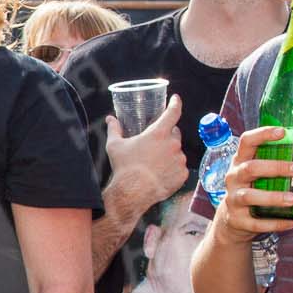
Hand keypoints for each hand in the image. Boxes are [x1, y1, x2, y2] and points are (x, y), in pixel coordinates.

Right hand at [104, 96, 187, 214]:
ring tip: (154, 165)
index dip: (175, 103)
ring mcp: (179, 160)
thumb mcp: (115, 146)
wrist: (132, 193)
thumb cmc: (124, 168)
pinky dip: (172, 170)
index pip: (173, 112)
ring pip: (177, 152)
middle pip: (175, 134)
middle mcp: (172, 144)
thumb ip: (114, 129)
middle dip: (167, 136)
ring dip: (169, 154)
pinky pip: (180, 168)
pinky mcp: (182, 174)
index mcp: (158, 133)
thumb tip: (110, 119)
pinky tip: (160, 175)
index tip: (176, 99)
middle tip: (154, 145)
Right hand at [213, 126, 292, 245]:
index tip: (283, 132)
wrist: (233, 220)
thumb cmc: (256, 189)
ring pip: (249, 196)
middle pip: (250, 168)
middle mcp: (234, 178)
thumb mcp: (268, 177)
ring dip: (272, 197)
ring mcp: (233, 199)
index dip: (263, 134)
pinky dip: (274, 223)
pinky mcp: (237, 220)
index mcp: (242, 161)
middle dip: (275, 167)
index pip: (247, 141)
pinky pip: (255, 222)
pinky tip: (291, 222)